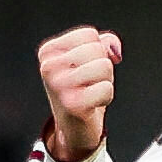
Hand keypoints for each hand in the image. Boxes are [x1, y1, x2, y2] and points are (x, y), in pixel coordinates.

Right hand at [37, 25, 120, 161]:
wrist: (74, 127)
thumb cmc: (82, 90)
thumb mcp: (89, 60)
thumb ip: (104, 43)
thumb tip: (114, 48)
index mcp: (48, 51)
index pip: (89, 34)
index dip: (98, 51)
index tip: (85, 68)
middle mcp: (49, 66)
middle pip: (97, 49)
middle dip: (103, 67)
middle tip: (90, 83)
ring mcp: (59, 85)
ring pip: (104, 67)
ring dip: (106, 81)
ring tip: (91, 91)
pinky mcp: (73, 104)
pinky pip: (107, 88)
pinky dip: (106, 96)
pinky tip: (93, 104)